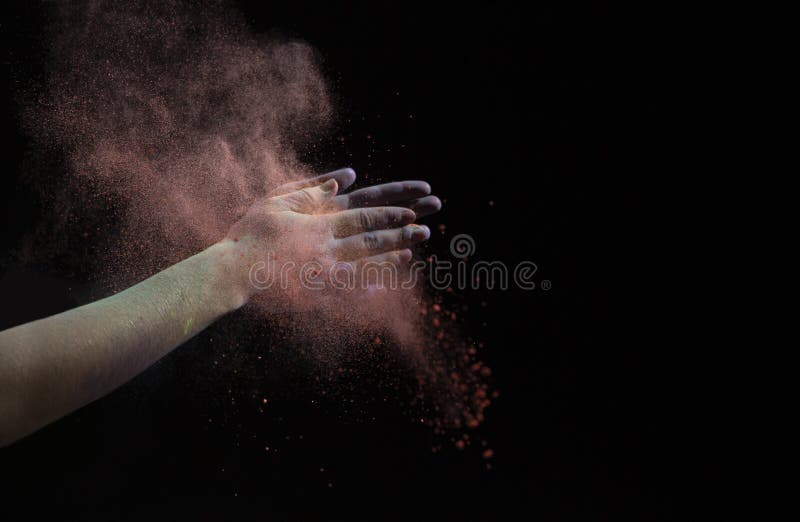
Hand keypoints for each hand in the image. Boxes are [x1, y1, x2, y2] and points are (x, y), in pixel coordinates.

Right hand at [220, 168, 440, 303]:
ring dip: (390, 260)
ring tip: (411, 254)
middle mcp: (327, 249)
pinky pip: (347, 295)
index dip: (390, 213)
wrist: (230, 273)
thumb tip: (346, 177)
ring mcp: (323, 275)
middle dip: (401, 234)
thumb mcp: (277, 201)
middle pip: (371, 240)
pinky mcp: (315, 296)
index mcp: (319, 224)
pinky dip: (367, 291)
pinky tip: (384, 289)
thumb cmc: (249, 235)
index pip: (363, 215)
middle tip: (426, 230)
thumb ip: (313, 189)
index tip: (412, 210)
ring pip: (365, 267)